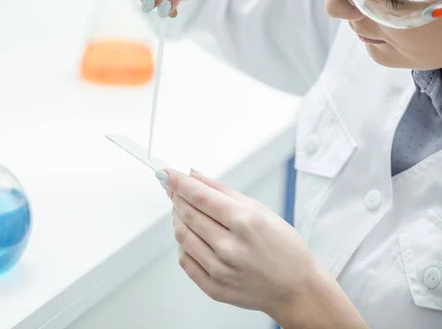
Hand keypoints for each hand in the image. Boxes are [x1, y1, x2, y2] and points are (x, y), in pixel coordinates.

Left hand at [158, 168, 319, 316]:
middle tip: (173, 189)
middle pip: (188, 215)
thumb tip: (194, 175)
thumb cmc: (284, 247)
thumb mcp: (260, 210)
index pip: (200, 197)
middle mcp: (230, 248)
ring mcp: (220, 270)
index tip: (166, 174)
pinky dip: (183, 243)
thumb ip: (223, 191)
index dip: (178, 183)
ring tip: (182, 210)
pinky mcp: (213, 287)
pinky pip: (185, 260)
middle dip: (176, 198)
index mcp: (245, 223)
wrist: (296, 288)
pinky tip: (191, 235)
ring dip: (177, 218)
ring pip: (182, 236)